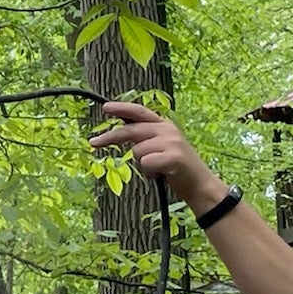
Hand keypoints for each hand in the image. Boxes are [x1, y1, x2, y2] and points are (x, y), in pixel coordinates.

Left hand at [90, 101, 227, 212]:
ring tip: (157, 170)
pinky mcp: (173, 156)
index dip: (122, 108)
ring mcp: (171, 142)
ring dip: (142, 165)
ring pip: (137, 152)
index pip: (140, 112)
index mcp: (164, 125)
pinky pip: (145, 163)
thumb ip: (145, 138)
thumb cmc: (175, 169)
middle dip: (110, 137)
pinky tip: (162, 175)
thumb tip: (120, 132)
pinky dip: (149, 173)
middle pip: (131, 131)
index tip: (105, 108)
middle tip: (92, 143)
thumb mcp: (161, 148)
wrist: (199, 185)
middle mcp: (167, 130)